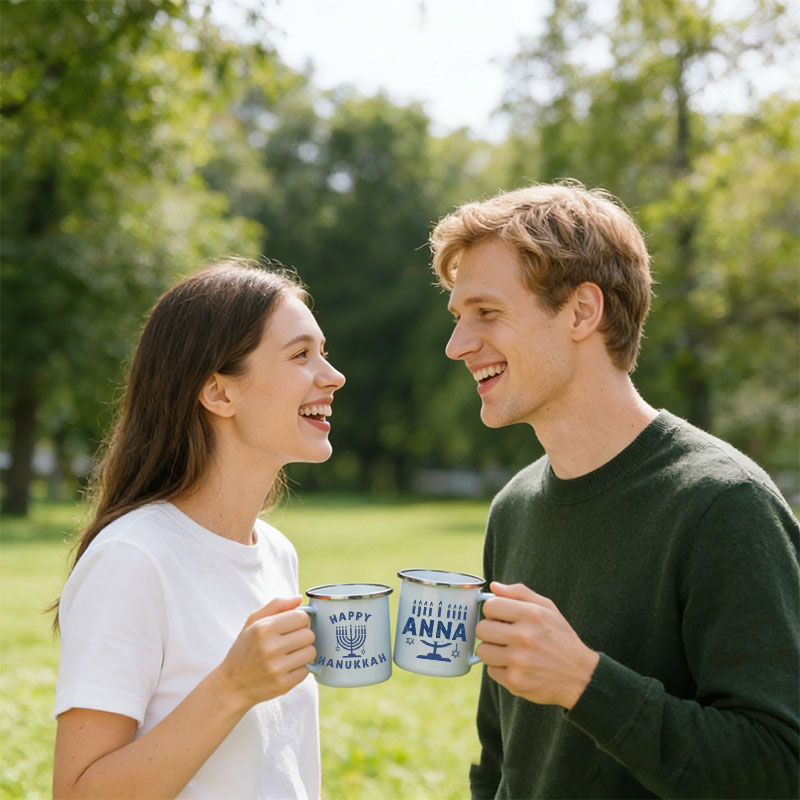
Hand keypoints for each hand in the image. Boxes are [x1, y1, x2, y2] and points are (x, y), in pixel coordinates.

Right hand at [216, 596, 315, 710]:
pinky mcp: (283, 684)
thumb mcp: (252, 622)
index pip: (302, 617)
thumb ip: (276, 605)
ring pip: (311, 652)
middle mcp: (270, 648)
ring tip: (289, 654)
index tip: (292, 626)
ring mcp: (277, 668)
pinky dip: (300, 668)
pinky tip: (287, 667)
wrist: (232, 685)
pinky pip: (307, 670)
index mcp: (263, 628)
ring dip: (304, 652)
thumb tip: (299, 598)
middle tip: (290, 641)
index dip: (300, 620)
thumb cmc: (245, 649)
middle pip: (309, 634)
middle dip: (303, 636)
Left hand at [475, 582, 598, 709]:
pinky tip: (516, 666)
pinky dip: (500, 669)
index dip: (493, 611)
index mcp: (531, 614)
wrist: (580, 676)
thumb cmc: (560, 638)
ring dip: (493, 651)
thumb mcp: (547, 609)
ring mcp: (518, 661)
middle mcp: (524, 637)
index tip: (501, 617)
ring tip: (509, 651)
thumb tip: (493, 586)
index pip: (489, 606)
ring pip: (482, 651)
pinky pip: (491, 671)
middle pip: (482, 629)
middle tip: (504, 635)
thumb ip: (519, 593)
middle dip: (490, 631)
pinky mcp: (515, 682)